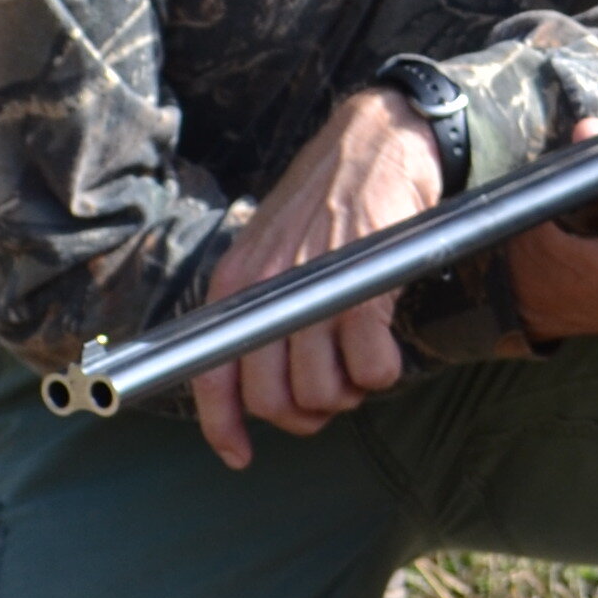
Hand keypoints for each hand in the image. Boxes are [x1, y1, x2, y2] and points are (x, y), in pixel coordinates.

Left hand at [192, 86, 442, 467]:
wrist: (376, 141)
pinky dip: (383, 373)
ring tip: (362, 361)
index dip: (223, 428)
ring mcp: (312, 292)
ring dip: (349, 393)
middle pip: (273, 400)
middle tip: (332, 394)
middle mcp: (264, 292)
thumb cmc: (326, 199)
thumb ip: (260, 308)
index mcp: (234, 284)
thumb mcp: (270, 248)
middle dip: (307, 415)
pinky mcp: (363, 289)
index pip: (211, 376)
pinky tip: (386, 348)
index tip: (240, 456)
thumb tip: (262, 379)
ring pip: (323, 393)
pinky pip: (371, 370)